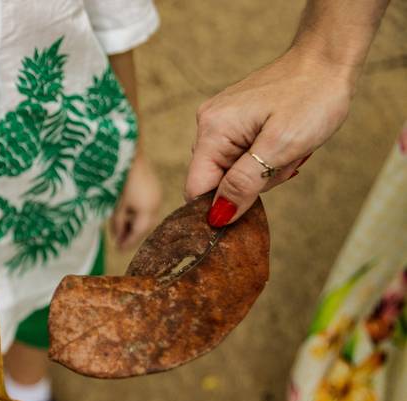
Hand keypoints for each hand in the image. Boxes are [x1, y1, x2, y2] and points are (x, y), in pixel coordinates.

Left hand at [110, 154, 161, 251]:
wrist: (126, 151)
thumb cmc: (117, 178)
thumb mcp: (115, 205)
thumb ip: (117, 223)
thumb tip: (118, 239)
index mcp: (147, 208)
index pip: (139, 232)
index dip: (127, 242)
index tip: (117, 250)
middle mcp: (156, 202)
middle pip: (145, 225)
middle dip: (132, 235)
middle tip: (119, 243)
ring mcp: (156, 193)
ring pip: (147, 216)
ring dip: (134, 224)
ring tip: (120, 230)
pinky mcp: (153, 186)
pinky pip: (147, 206)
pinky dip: (137, 213)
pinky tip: (126, 215)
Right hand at [185, 46, 354, 225]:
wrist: (328, 59)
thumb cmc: (311, 97)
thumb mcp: (281, 147)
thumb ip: (244, 183)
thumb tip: (217, 216)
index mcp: (213, 130)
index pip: (196, 188)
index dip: (221, 205)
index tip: (254, 201)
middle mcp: (207, 124)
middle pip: (215, 181)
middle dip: (250, 184)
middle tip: (283, 162)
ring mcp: (219, 120)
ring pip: (230, 170)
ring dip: (261, 171)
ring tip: (288, 149)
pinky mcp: (233, 119)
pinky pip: (239, 155)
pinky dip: (262, 157)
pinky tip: (282, 143)